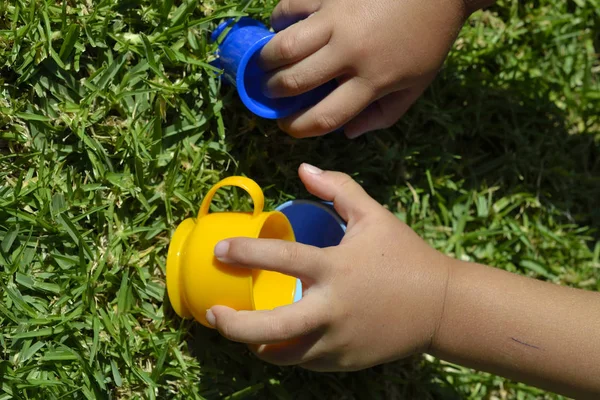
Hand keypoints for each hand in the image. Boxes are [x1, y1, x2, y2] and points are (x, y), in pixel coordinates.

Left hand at [206, 163, 452, 370]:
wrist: (442, 306)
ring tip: (244, 332)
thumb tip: (303, 169)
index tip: (219, 251)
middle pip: (272, 327)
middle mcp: (333, 309)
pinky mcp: (346, 360)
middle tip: (213, 314)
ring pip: (285, 353)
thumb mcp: (374, 216)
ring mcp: (339, 341)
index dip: (245, 253)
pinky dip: (290, 350)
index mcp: (336, 269)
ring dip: (258, 344)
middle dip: (234, 325)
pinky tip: (281, 339)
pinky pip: (307, 360)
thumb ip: (339, 188)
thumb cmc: (405, 257)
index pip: (281, 260)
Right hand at [259, 0, 468, 137]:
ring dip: (267, 60)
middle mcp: (350, 52)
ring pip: (285, 46)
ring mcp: (338, 19)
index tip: (288, 126)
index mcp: (372, 81)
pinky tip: (281, 28)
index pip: (324, 116)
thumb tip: (347, 132)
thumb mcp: (415, 85)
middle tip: (271, 92)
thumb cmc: (428, 39)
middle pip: (295, 82)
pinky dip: (278, 20)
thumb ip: (383, 115)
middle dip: (274, 93)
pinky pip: (290, 7)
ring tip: (265, 65)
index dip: (298, 128)